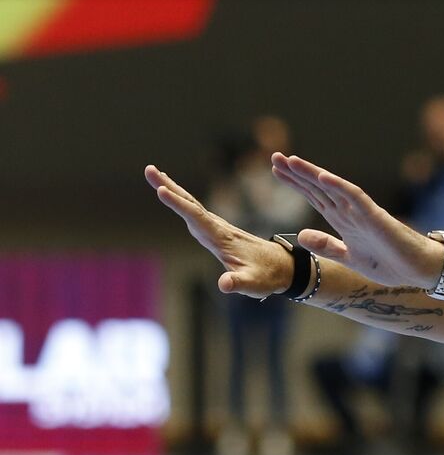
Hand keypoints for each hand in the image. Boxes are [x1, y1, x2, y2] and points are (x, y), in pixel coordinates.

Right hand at [144, 165, 291, 297]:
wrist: (283, 267)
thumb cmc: (267, 277)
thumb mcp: (254, 284)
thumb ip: (238, 283)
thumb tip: (223, 285)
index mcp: (223, 238)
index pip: (197, 218)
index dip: (179, 205)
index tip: (162, 190)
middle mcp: (219, 228)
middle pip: (191, 204)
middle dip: (170, 187)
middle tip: (149, 169)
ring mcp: (218, 228)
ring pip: (192, 205)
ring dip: (173, 190)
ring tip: (154, 175)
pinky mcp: (217, 231)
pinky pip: (196, 211)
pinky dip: (182, 201)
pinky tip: (175, 195)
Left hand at [269, 153, 442, 288]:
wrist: (419, 270)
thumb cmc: (391, 264)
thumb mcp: (350, 258)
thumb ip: (327, 247)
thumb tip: (301, 235)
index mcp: (344, 222)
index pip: (316, 197)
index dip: (296, 184)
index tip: (276, 171)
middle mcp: (351, 212)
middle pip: (319, 188)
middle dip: (297, 173)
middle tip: (275, 156)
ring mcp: (363, 213)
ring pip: (333, 188)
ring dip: (312, 174)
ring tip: (291, 161)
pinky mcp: (376, 217)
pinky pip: (355, 197)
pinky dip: (338, 186)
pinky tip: (322, 176)